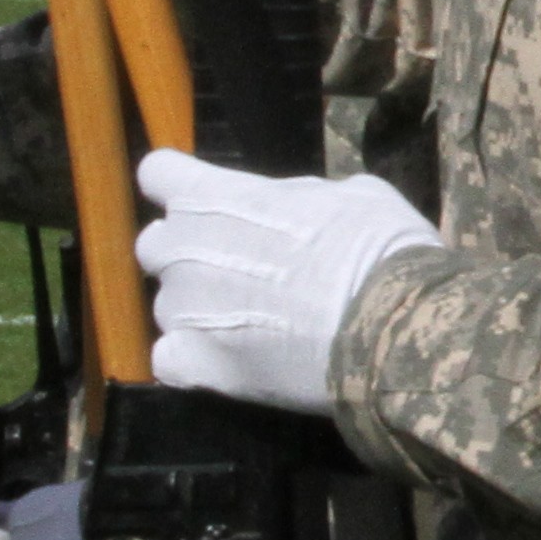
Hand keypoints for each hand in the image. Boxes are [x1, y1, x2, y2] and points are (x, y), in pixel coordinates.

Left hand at [134, 153, 448, 416]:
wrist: (386, 322)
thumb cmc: (375, 245)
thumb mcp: (349, 194)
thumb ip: (297, 198)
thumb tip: (292, 208)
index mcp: (216, 197)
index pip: (158, 173)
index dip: (179, 184)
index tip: (205, 198)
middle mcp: (183, 250)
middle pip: (154, 244)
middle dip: (186, 251)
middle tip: (238, 266)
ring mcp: (183, 312)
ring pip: (167, 304)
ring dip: (197, 308)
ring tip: (248, 322)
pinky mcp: (195, 366)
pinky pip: (168, 358)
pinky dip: (191, 358)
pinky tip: (228, 358)